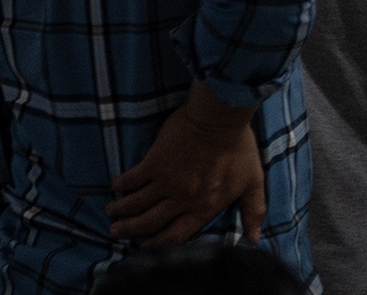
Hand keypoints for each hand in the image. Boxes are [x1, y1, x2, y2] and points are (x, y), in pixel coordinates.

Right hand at [107, 83, 263, 244]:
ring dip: (122, 209)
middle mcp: (181, 199)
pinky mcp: (154, 163)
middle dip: (131, 230)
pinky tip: (115, 185)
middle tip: (116, 231)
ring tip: (111, 211)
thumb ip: (253, 211)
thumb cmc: (239, 148)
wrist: (220, 117)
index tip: (145, 249)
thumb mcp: (252, 182)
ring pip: (137, 203)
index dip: (159, 245)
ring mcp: (166, 182)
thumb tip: (254, 239)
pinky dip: (121, 184)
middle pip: (150, 222)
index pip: (177, 235)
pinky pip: (132, 179)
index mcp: (204, 207)